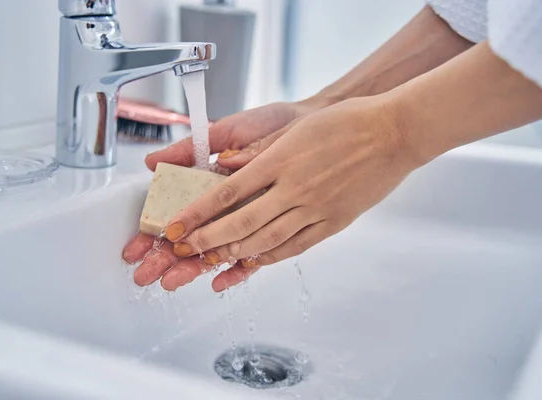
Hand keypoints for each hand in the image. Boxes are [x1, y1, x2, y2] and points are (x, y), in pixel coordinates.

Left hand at [159, 96, 419, 290]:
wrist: (393, 133)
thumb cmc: (346, 123)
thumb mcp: (295, 129)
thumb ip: (259, 151)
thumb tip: (226, 165)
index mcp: (281, 160)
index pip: (228, 192)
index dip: (199, 212)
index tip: (178, 225)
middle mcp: (295, 188)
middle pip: (242, 223)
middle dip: (208, 239)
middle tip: (184, 249)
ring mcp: (316, 209)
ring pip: (267, 240)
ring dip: (234, 252)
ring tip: (210, 260)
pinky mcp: (334, 222)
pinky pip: (297, 245)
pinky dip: (271, 256)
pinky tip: (254, 261)